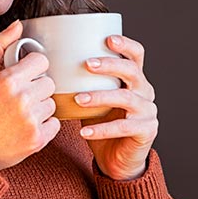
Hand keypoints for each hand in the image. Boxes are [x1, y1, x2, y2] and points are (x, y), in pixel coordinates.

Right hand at [0, 20, 60, 172]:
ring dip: (40, 107)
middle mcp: (22, 99)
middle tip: (18, 98)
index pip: (41, 61)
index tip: (22, 77)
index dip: (32, 68)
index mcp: (8, 80)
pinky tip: (25, 127)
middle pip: (49, 82)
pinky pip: (55, 123)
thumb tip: (18, 24)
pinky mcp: (38, 139)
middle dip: (36, 88)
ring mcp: (31, 120)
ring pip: (52, 103)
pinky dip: (44, 125)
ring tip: (20, 114)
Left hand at [76, 35, 157, 180]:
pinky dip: (102, 129)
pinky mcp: (146, 131)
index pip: (136, 55)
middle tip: (86, 64)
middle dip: (110, 65)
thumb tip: (49, 65)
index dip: (125, 44)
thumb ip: (81, 83)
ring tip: (78, 99)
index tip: (107, 39)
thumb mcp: (92, 99)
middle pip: (133, 71)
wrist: (117, 159)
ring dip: (101, 96)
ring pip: (127, 98)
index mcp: (134, 79)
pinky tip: (84, 131)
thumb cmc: (102, 124)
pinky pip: (124, 127)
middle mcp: (145, 92)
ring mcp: (148, 111)